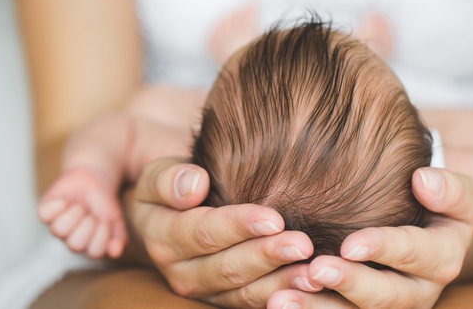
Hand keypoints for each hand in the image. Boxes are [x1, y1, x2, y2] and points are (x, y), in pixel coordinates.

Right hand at [126, 158, 321, 307]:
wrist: (171, 212)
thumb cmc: (173, 186)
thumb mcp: (158, 175)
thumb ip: (169, 179)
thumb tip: (194, 184)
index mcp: (164, 238)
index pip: (205, 232)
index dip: (239, 226)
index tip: (274, 219)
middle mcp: (182, 272)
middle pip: (229, 267)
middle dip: (268, 256)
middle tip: (304, 245)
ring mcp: (205, 290)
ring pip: (245, 291)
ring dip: (282, 283)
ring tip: (314, 273)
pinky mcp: (225, 300)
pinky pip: (254, 302)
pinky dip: (284, 295)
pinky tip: (311, 286)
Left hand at [266, 168, 472, 308]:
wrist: (429, 229)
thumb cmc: (436, 204)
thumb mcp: (456, 194)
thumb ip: (448, 188)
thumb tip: (422, 180)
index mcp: (443, 259)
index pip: (415, 254)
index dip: (383, 249)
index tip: (349, 244)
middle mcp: (419, 291)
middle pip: (387, 297)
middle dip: (349, 285)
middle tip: (314, 270)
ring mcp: (393, 308)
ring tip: (282, 300)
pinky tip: (278, 303)